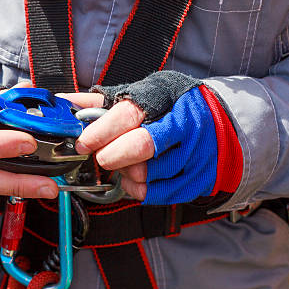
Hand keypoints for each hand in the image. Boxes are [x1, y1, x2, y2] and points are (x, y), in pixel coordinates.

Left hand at [60, 71, 242, 204]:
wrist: (224, 125)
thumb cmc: (175, 108)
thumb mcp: (143, 94)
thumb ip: (103, 102)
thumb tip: (64, 104)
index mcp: (165, 96)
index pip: (129, 115)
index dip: (102, 131)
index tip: (82, 143)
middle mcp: (185, 123)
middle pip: (142, 146)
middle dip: (113, 157)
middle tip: (102, 159)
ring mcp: (197, 153)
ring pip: (150, 174)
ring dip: (127, 175)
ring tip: (124, 168)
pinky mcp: (201, 178)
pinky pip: (161, 194)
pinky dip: (142, 191)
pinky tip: (137, 182)